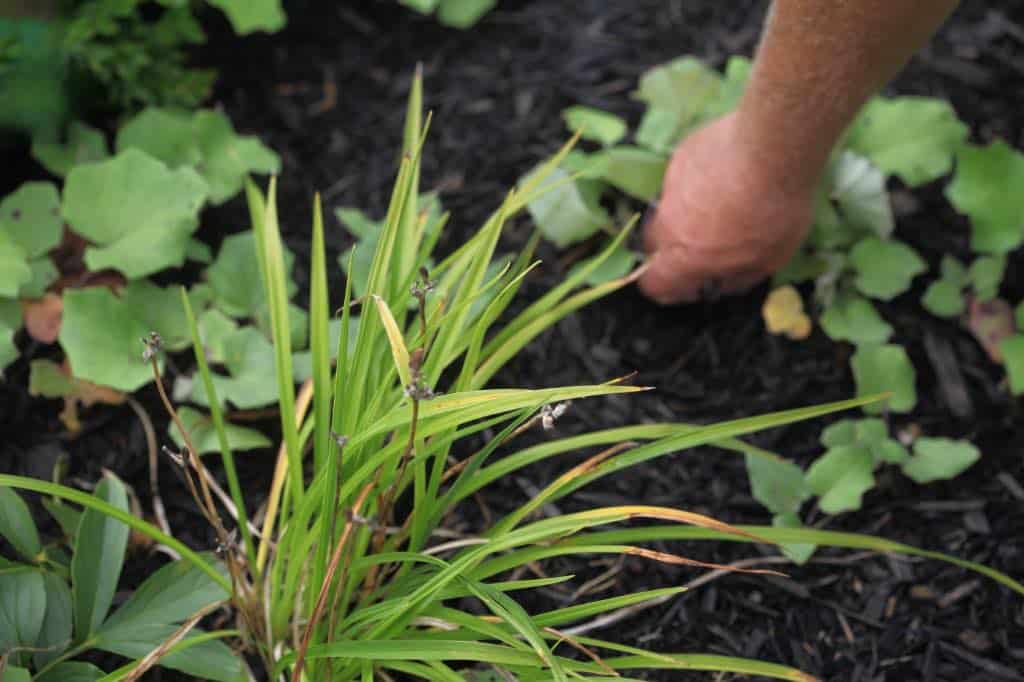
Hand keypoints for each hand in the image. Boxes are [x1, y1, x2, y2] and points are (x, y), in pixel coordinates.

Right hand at [638, 113, 816, 303]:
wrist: (770, 149)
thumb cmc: (773, 212)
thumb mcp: (769, 260)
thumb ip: (738, 278)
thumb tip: (723, 284)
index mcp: (684, 258)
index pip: (652, 284)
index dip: (665, 288)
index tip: (685, 283)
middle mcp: (667, 225)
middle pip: (651, 244)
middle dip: (670, 248)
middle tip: (702, 242)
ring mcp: (669, 188)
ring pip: (667, 207)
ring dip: (684, 212)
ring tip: (720, 202)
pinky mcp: (679, 158)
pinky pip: (681, 177)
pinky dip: (697, 181)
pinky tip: (728, 172)